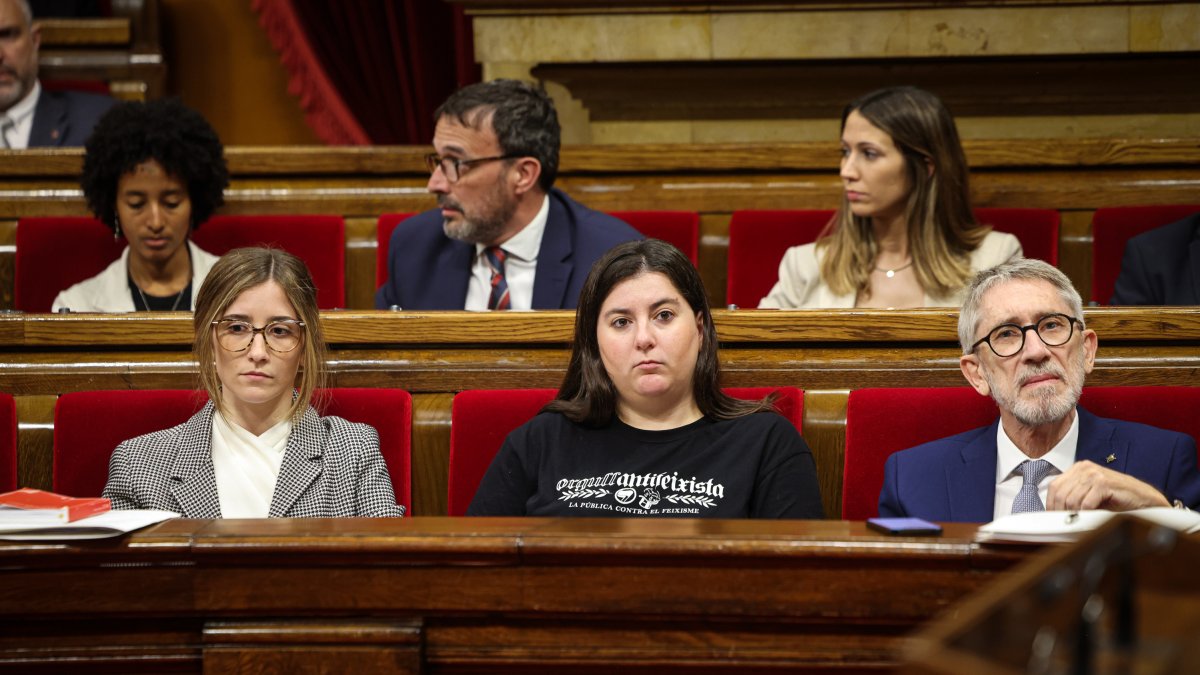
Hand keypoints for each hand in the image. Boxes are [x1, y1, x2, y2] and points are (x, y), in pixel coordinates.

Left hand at [1046, 460, 1169, 510]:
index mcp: (1078, 469)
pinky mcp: (1104, 483)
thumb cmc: (1117, 499)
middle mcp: (1084, 468)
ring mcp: (1094, 474)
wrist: (1144, 499)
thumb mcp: (1090, 495)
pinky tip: (1092, 517)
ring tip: (1081, 521)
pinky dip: (1086, 514)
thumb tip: (1054, 513)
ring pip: (1071, 500)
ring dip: (1075, 514)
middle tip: (1067, 523)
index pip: (1054, 487)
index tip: (1053, 519)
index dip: (1051, 505)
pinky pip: (1086, 504)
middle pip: (1060, 494)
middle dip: (1061, 512)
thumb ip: (1073, 497)